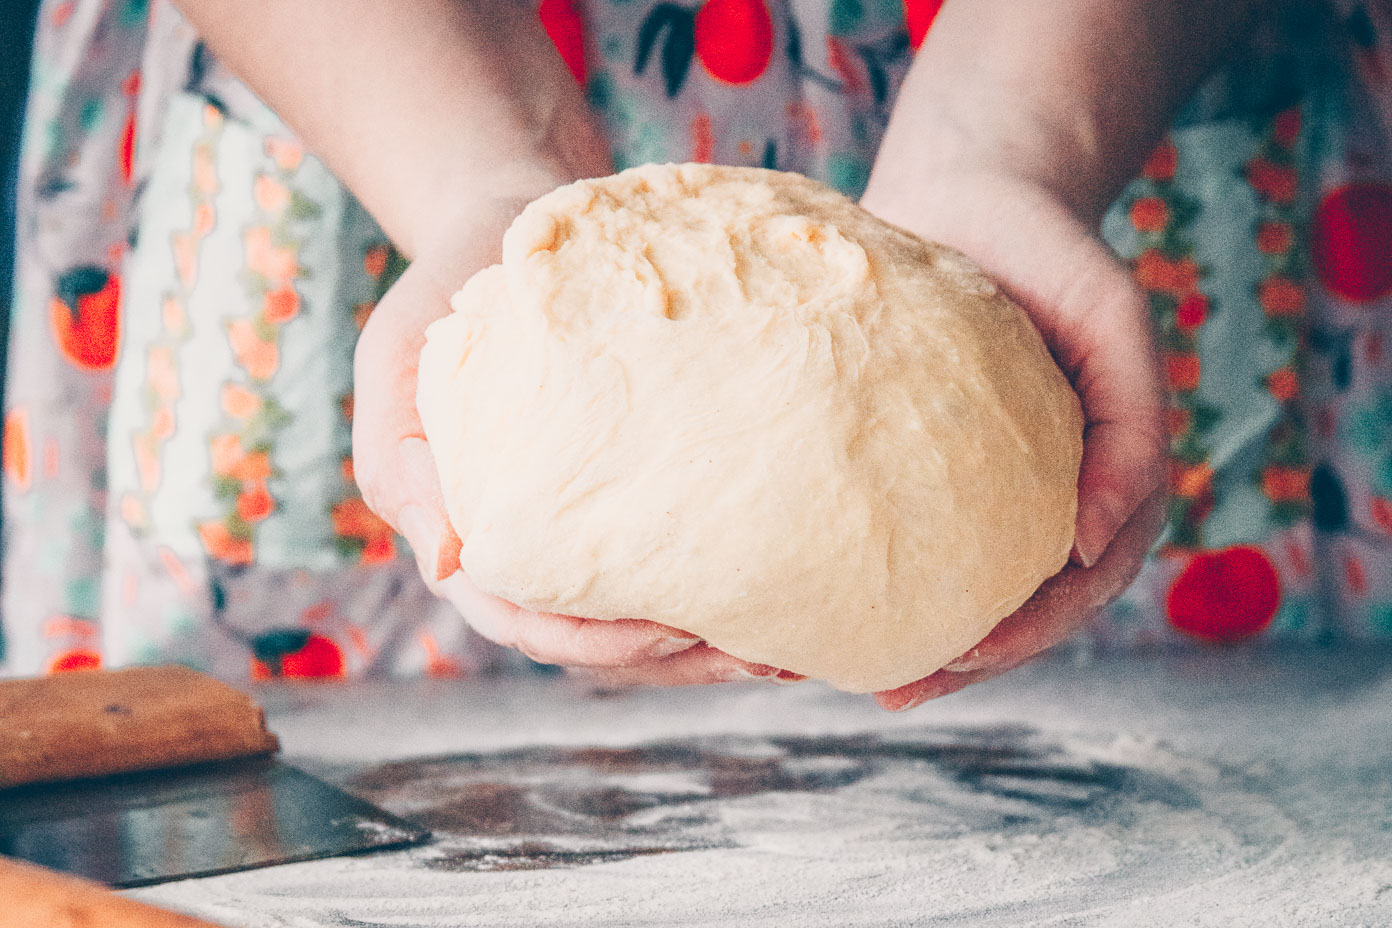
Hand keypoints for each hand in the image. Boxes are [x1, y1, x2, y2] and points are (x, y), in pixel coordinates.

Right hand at [352, 172, 776, 683]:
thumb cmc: (443, 291)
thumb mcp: (396, 360)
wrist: (506, 228)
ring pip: (640, 613)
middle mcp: (529, 541)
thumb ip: (404, 464)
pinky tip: (780, 584)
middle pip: (595, 638)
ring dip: (707, 640)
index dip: (593, 639)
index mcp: (465, 529)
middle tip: (754, 656)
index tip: (668, 633)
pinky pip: (672, 555)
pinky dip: (720, 584)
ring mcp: (580, 520)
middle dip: (671, 658)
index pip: (524, 618)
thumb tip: (448, 566)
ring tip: (783, 646)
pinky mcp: (627, 490)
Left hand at [860, 168, 1168, 709]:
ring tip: (831, 668)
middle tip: (886, 689)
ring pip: (945, 584)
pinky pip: (889, 530)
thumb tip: (1089, 544)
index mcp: (1098, 482)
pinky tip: (802, 598)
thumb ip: (1130, 425)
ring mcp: (975, 487)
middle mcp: (1037, 497)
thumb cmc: (1050, 252)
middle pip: (1007, 608)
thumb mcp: (1113, 317)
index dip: (1026, 635)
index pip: (1075, 587)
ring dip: (896, 635)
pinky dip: (855, 573)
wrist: (973, 195)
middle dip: (952, 660)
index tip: (965, 660)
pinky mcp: (915, 466)